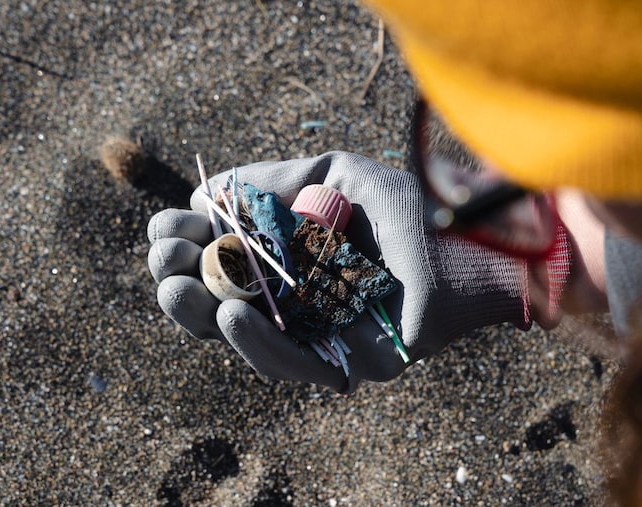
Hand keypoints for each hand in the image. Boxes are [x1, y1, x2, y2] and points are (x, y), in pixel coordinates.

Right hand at [148, 151, 529, 391]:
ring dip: (205, 317)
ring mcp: (323, 335)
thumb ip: (276, 181)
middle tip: (165, 261)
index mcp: (292, 259)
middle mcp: (300, 301)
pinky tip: (229, 315)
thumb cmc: (410, 205)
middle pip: (223, 305)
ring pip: (249, 340)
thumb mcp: (335, 175)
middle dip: (182, 284)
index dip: (189, 246)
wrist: (476, 240)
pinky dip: (258, 343)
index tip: (169, 226)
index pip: (224, 262)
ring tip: (182, 289)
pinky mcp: (350, 364)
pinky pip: (294, 363)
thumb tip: (205, 194)